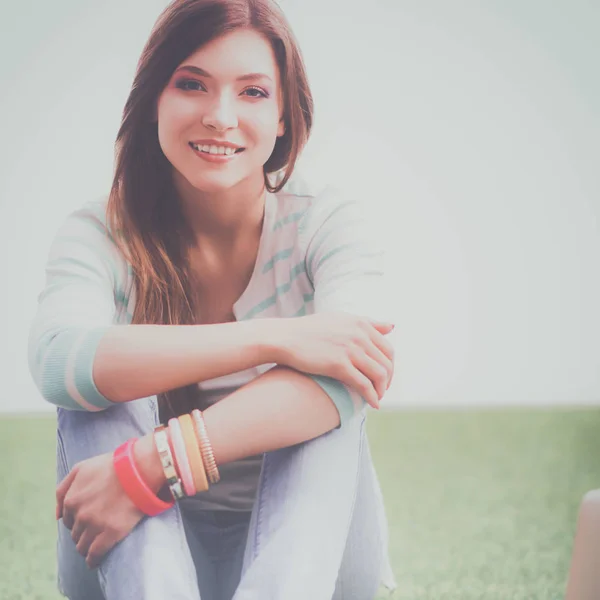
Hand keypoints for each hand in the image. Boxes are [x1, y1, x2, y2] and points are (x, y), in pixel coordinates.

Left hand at [56, 450, 144, 568]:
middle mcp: (80, 515)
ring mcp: (95, 525)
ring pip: (82, 546)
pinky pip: (95, 554)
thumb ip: (63, 489)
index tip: (88, 520)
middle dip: (83, 533)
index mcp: (72, 500)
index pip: (67, 521)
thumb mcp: (82, 468)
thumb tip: (57, 516)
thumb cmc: (112, 466)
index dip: (77, 521)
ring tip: (96, 545)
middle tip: (96, 529)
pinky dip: (93, 560)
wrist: (139, 469)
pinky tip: (95, 561)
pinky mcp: (111, 533)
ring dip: (87, 547)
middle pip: (75, 534)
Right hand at [270, 312, 394, 408]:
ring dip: (381, 390)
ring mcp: (350, 350)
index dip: (390, 366)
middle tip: (382, 390)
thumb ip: (368, 322)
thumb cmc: (310, 330)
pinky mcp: (339, 365)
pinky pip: (364, 385)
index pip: (388, 349)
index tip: (384, 377)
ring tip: (377, 398)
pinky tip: (372, 404)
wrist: (285, 338)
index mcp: (361, 324)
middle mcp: (359, 335)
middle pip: (387, 363)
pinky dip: (372, 396)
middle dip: (388, 380)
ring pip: (379, 375)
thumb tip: (392, 326)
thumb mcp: (341, 319)